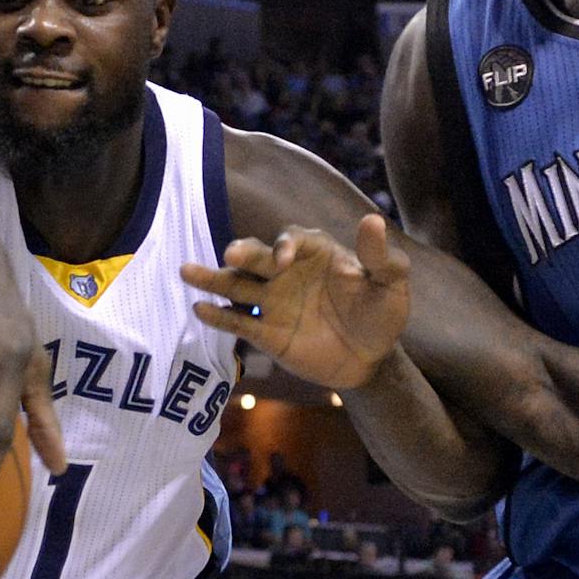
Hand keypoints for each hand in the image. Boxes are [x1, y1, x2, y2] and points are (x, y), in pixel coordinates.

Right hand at [180, 214, 409, 389]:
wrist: (372, 359)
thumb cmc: (381, 314)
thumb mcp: (391, 285)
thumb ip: (381, 257)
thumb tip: (372, 219)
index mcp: (314, 252)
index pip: (291, 240)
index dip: (284, 245)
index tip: (283, 261)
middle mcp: (286, 272)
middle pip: (257, 257)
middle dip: (243, 253)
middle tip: (231, 255)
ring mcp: (273, 301)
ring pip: (237, 285)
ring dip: (213, 277)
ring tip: (186, 271)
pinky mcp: (266, 333)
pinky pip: (238, 321)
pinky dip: (219, 315)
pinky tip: (200, 309)